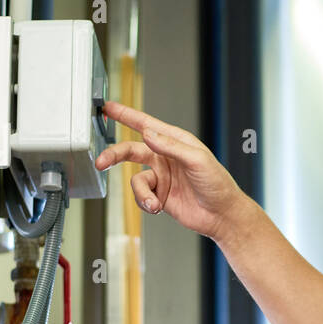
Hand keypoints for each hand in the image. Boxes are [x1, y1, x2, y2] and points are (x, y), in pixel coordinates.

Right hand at [94, 101, 248, 239]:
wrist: (222, 215)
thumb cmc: (218, 185)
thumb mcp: (197, 160)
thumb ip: (171, 146)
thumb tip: (148, 133)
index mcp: (176, 142)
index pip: (146, 124)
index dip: (126, 115)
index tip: (107, 108)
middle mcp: (165, 157)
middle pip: (130, 150)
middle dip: (114, 156)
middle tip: (101, 162)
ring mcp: (162, 177)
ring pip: (135, 180)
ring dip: (141, 192)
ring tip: (153, 202)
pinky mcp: (159, 195)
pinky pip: (141, 196)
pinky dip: (146, 202)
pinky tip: (157, 207)